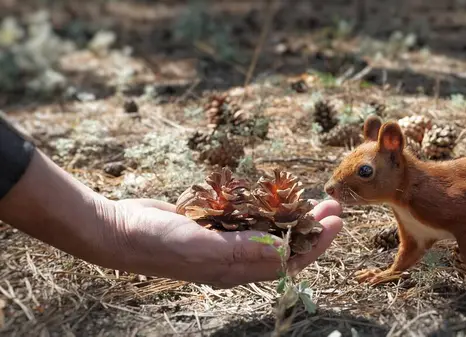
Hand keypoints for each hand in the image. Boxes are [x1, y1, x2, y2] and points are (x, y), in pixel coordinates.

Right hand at [100, 198, 342, 287]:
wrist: (117, 230)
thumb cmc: (155, 241)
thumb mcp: (199, 245)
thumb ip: (240, 248)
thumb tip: (281, 248)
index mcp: (235, 271)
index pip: (287, 262)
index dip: (315, 243)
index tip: (335, 223)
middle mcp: (233, 259)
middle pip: (284, 246)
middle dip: (312, 227)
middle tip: (334, 205)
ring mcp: (223, 241)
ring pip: (269, 231)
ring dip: (293, 215)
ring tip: (315, 198)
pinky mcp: (212, 224)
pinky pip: (247, 218)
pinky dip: (266, 207)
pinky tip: (276, 195)